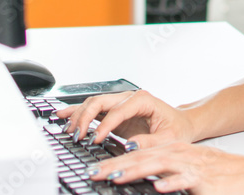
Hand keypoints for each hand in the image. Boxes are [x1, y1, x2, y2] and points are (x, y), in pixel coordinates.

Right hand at [56, 90, 197, 149]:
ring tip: (67, 129)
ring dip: (78, 115)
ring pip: (93, 104)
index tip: (95, 139)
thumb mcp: (168, 139)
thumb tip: (130, 146)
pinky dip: (77, 112)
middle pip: (100, 102)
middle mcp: (129, 98)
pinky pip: (93, 110)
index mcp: (142, 100)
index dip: (104, 125)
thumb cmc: (177, 129)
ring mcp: (120, 103)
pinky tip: (62, 115)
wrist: (181, 124)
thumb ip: (149, 142)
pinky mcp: (115, 112)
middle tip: (77, 135)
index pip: (117, 110)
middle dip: (85, 118)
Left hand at [88, 143, 243, 194]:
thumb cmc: (225, 173)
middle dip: (115, 165)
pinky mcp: (205, 180)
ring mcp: (193, 167)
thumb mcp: (191, 166)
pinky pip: (185, 180)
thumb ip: (167, 168)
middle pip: (142, 157)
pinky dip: (171, 183)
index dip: (114, 160)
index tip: (94, 168)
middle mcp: (181, 155)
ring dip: (135, 171)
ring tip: (116, 178)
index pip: (138, 154)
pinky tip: (158, 188)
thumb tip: (143, 172)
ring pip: (158, 165)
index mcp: (175, 151)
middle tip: (94, 173)